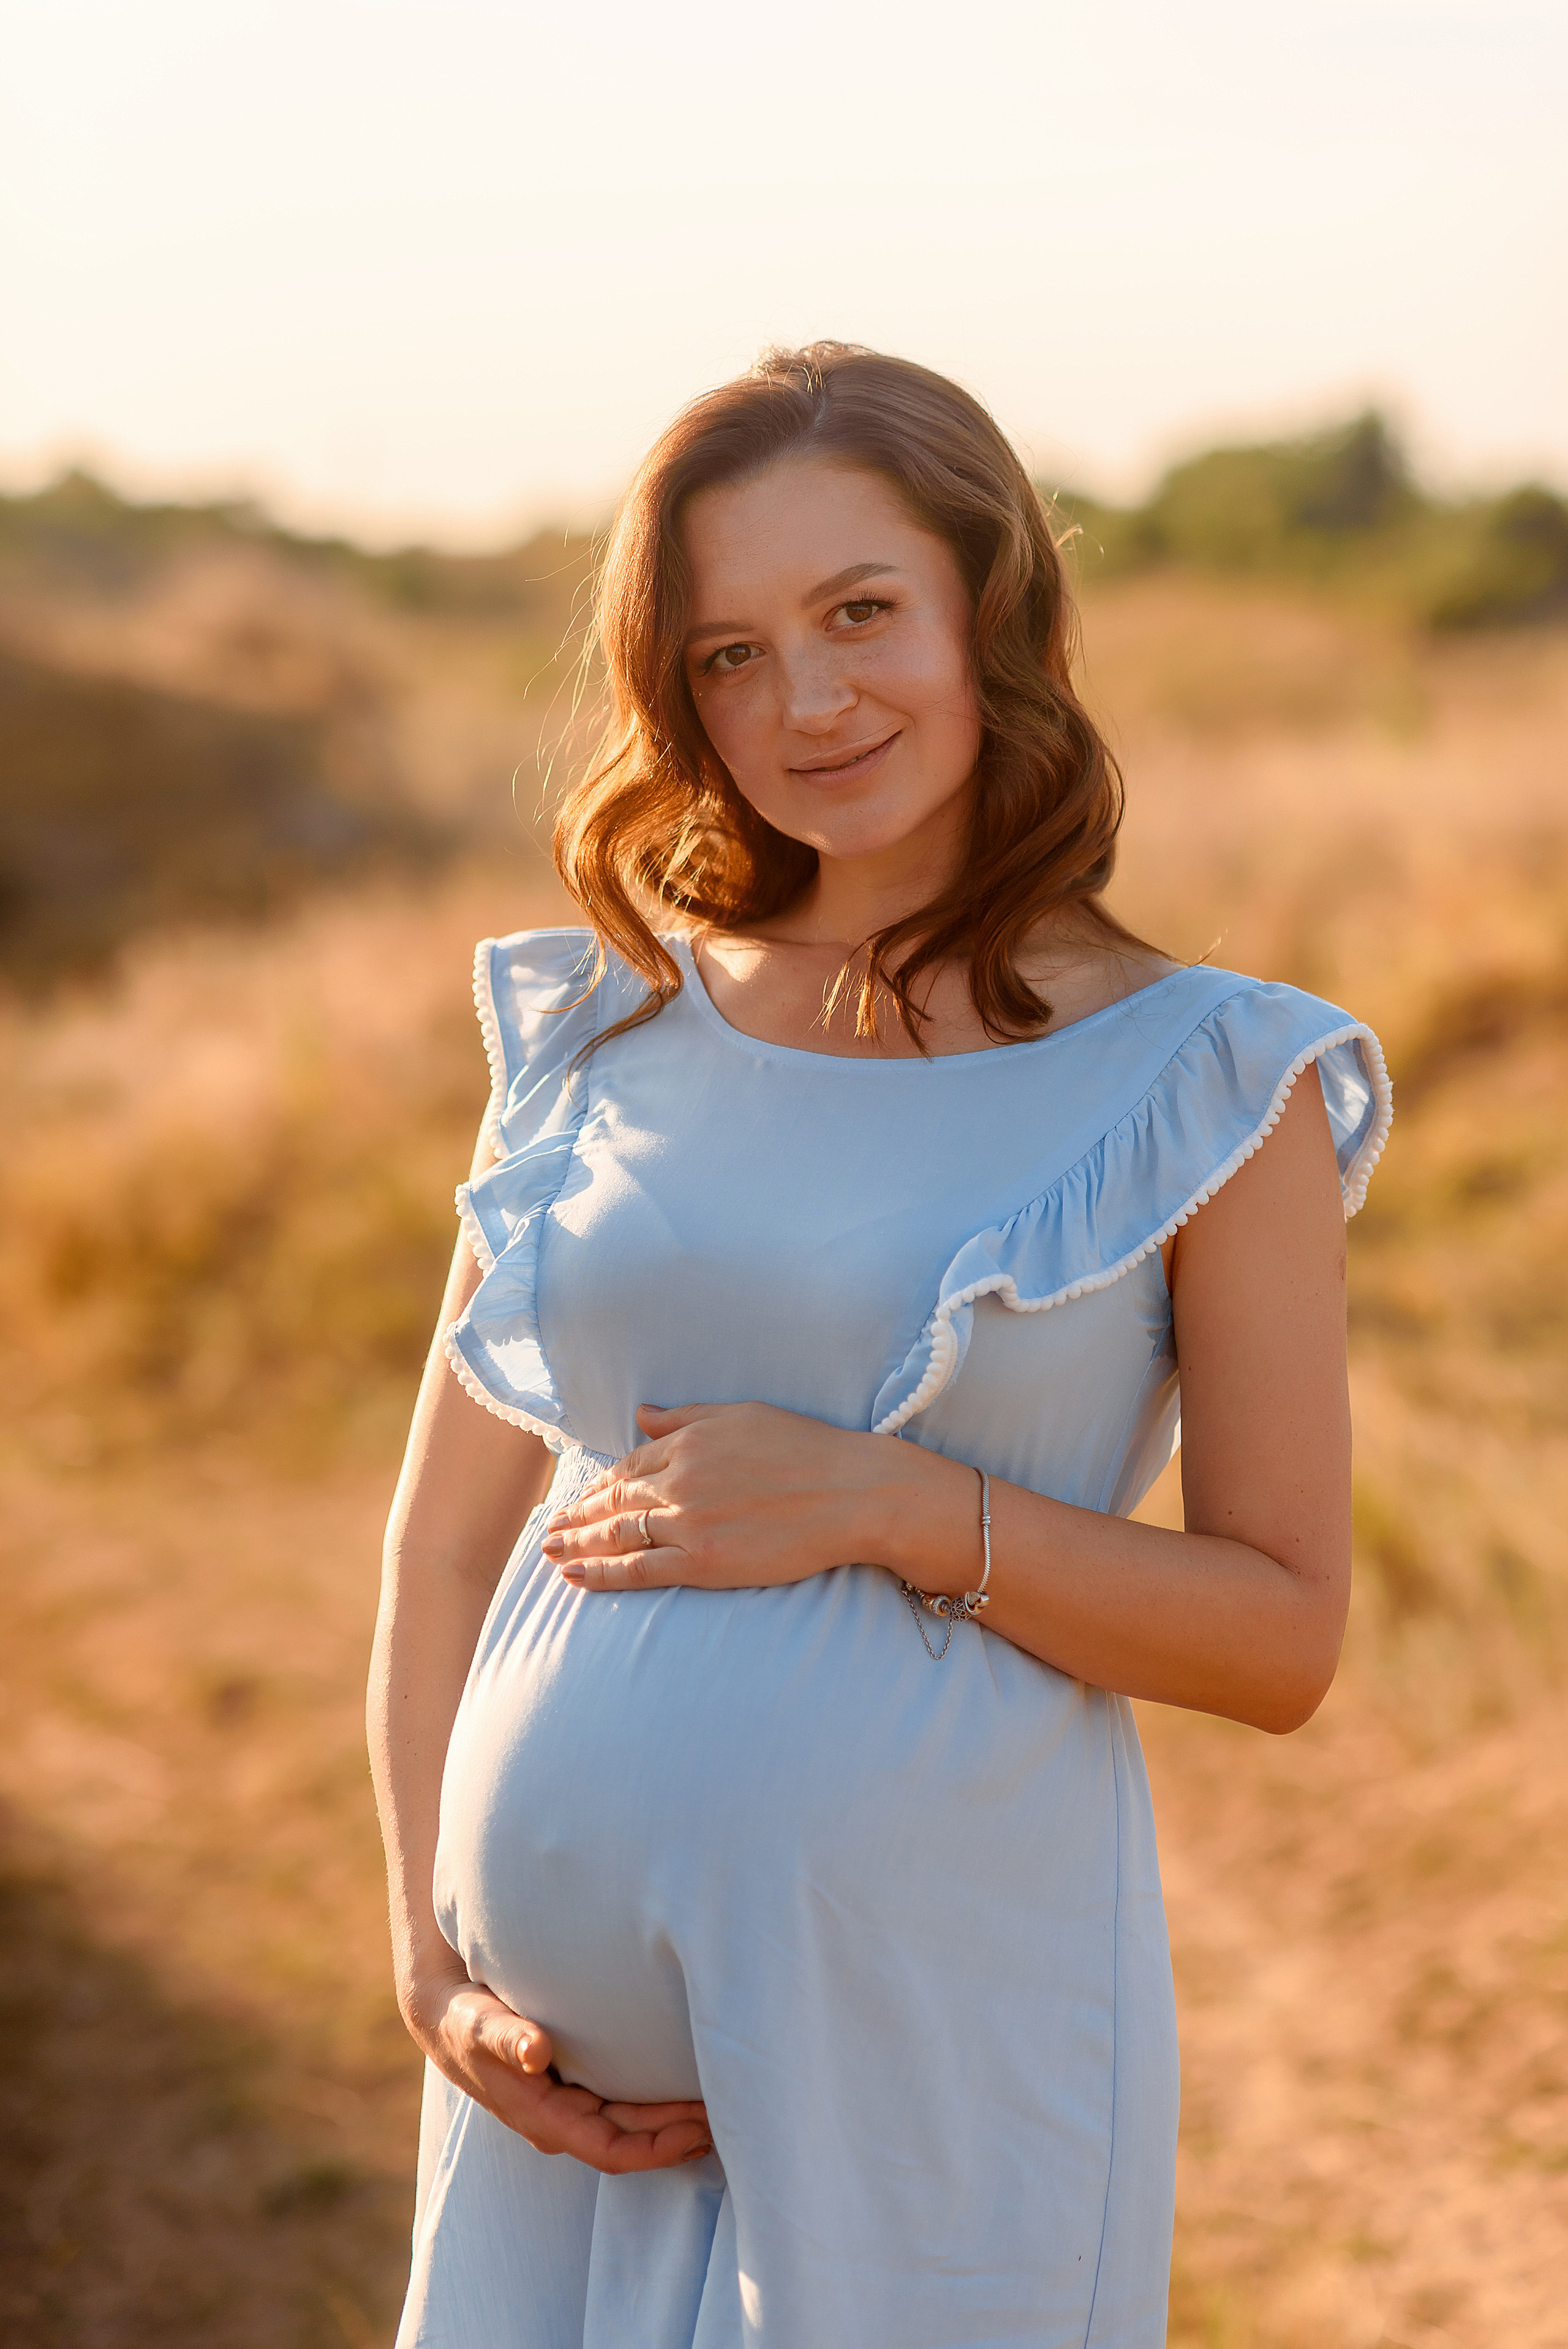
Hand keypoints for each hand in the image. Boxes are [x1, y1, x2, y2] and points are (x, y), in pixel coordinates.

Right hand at [402, 1952, 711, 2170]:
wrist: (446, 2016)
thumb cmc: (465, 2020)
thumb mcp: (480, 2024)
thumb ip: (506, 2036)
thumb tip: (535, 2050)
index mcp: (543, 2118)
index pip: (610, 2149)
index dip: (656, 2146)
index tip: (698, 2128)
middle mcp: (560, 2122)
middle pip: (630, 2142)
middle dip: (677, 2134)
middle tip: (729, 2113)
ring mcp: (567, 2108)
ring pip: (629, 2128)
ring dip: (671, 2122)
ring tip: (717, 2102)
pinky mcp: (572, 2090)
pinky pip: (621, 2108)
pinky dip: (654, 2105)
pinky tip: (682, 2087)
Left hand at [541, 1401, 899, 1592]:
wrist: (853, 1491)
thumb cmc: (809, 1449)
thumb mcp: (743, 1415)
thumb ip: (687, 1417)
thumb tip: (642, 1414)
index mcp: (689, 1441)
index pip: (630, 1465)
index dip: (601, 1485)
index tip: (583, 1498)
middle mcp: (679, 1479)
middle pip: (613, 1500)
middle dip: (577, 1516)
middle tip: (551, 1528)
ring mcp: (688, 1522)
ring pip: (616, 1534)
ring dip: (577, 1543)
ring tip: (551, 1551)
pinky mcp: (702, 1561)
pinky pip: (638, 1569)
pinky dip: (600, 1572)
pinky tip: (575, 1576)